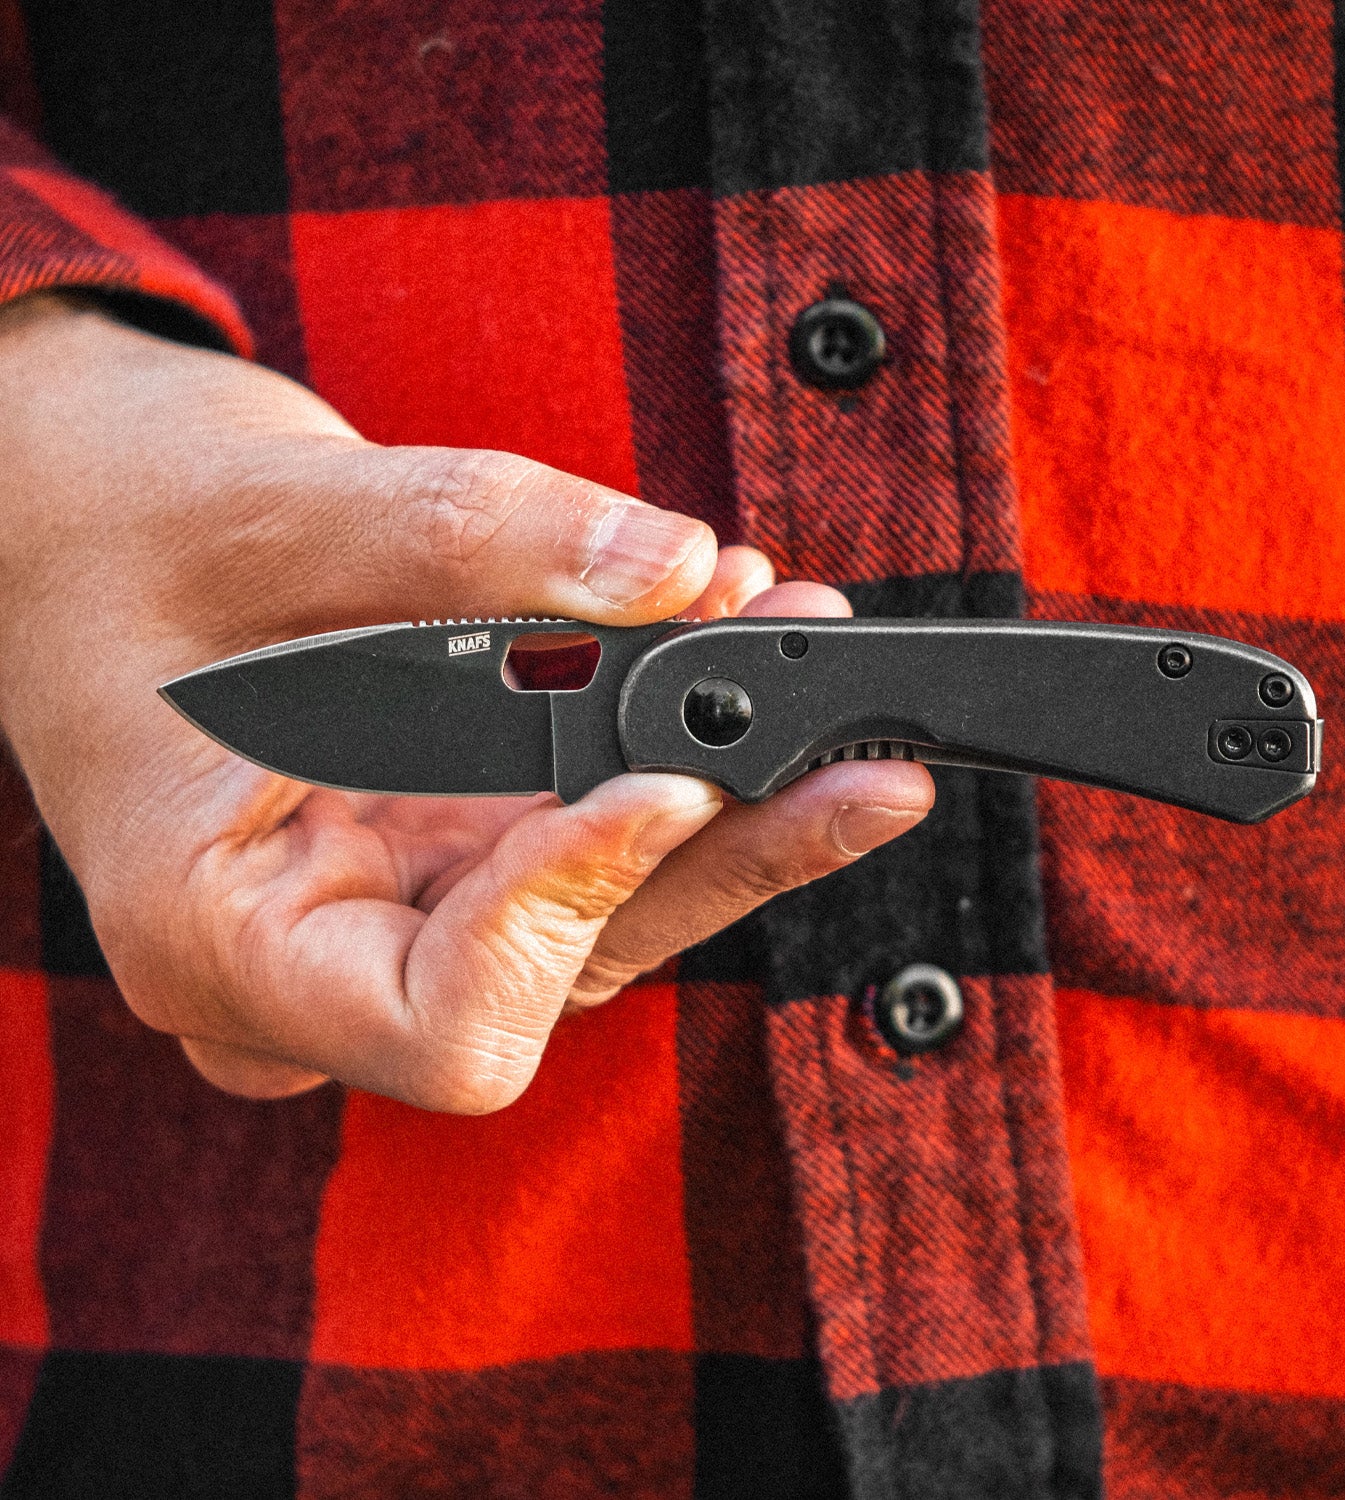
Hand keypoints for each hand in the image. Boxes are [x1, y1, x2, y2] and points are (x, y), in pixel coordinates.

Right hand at [0, 296, 932, 1109]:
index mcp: (218, 936)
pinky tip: (739, 647)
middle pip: (575, 967)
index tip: (661, 784)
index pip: (443, 1024)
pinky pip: (597, 838)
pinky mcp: (456, 845)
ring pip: (611, 910)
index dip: (568, 915)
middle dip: (723, 851)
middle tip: (861, 757)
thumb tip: (674, 571)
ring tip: (813, 662)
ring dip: (732, 797)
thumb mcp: (269, 508)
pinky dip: (678, 751)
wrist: (82, 515)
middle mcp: (328, 955)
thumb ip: (472, 535)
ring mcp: (402, 907)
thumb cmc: (120, 524)